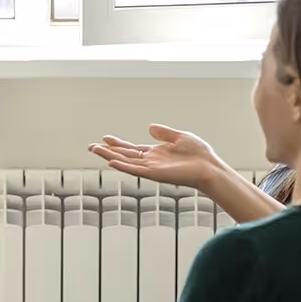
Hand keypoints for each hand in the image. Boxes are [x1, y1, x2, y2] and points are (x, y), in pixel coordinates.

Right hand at [89, 125, 222, 190]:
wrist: (209, 167)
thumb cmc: (199, 154)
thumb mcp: (180, 136)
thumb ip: (164, 133)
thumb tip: (149, 127)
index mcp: (156, 153)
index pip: (132, 149)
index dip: (118, 144)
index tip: (105, 138)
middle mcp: (151, 161)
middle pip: (124, 156)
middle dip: (107, 151)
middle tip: (91, 146)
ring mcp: (151, 168)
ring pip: (125, 162)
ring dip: (110, 156)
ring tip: (95, 150)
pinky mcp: (155, 174)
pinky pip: (135, 170)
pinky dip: (123, 166)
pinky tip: (111, 162)